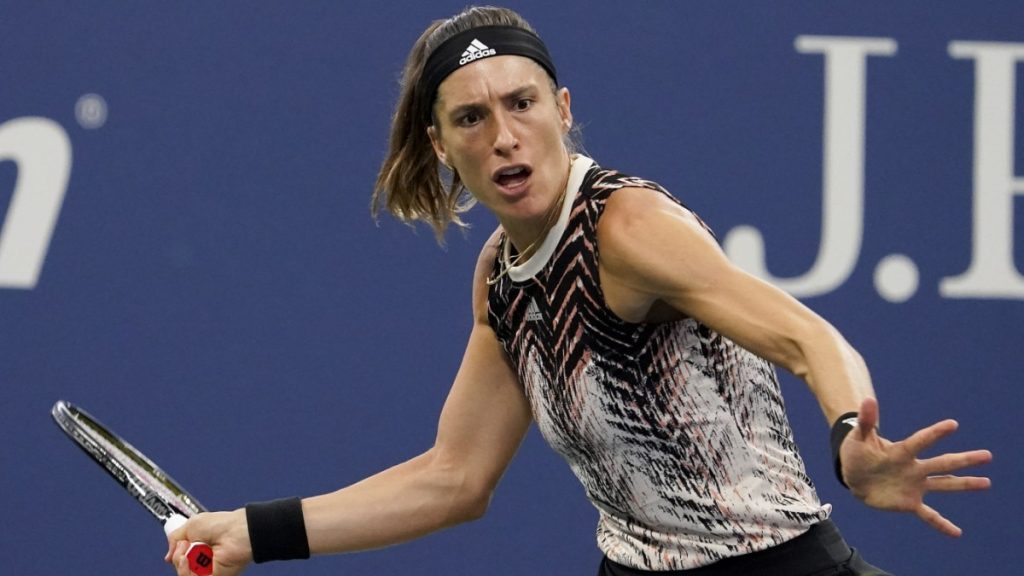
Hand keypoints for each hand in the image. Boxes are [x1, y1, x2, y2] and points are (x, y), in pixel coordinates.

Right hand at [166, 510, 252, 575]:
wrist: (236, 532)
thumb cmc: (220, 525)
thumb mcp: (190, 525)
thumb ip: (175, 539)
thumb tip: (168, 556)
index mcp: (199, 548)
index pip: (182, 559)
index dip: (176, 555)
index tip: (177, 548)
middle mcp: (203, 561)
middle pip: (180, 568)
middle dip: (177, 556)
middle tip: (184, 545)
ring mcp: (207, 572)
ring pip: (184, 574)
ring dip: (179, 563)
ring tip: (186, 552)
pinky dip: (185, 571)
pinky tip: (187, 560)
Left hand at [839, 397, 991, 536]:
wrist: (854, 477)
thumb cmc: (858, 454)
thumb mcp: (858, 437)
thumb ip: (865, 422)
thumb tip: (867, 399)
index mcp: (902, 452)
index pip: (921, 441)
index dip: (935, 433)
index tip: (953, 424)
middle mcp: (914, 468)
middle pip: (942, 463)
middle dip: (964, 460)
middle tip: (987, 455)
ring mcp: (915, 485)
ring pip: (944, 484)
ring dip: (964, 484)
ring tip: (986, 482)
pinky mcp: (909, 502)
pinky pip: (928, 515)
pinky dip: (941, 524)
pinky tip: (956, 533)